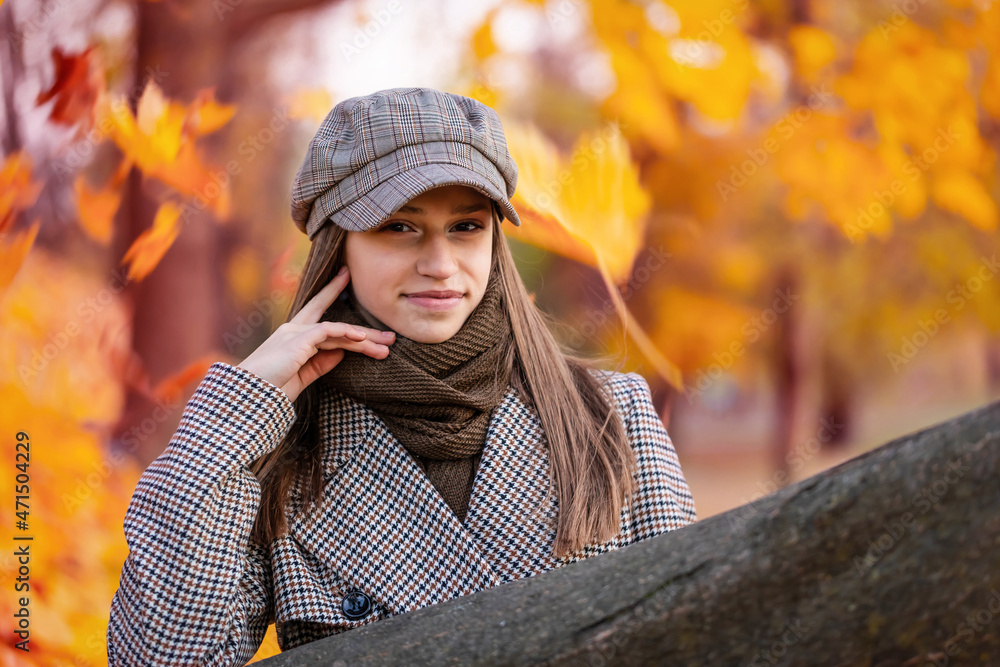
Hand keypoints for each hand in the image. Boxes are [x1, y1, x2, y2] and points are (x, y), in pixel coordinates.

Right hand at [236, 266, 395, 401]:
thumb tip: (341, 354)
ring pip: (338, 330)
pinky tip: (362, 339)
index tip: (345, 274)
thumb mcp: (302, 376)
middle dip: (365, 330)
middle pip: (336, 323)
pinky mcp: (297, 340)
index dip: (331, 290)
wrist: (249, 398)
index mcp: (293, 336)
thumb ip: (321, 364)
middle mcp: (294, 329)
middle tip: (390, 337)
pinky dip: (346, 333)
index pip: (317, 309)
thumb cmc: (271, 389)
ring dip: (365, 340)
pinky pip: (327, 332)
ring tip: (386, 347)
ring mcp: (294, 332)